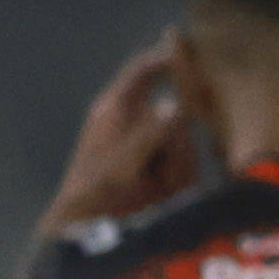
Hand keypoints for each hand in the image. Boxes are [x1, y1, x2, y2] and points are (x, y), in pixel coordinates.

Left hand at [44, 39, 200, 233]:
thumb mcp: (120, 162)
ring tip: (156, 186)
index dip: (166, 57)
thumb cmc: (94, 191)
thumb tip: (176, 104)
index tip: (190, 48)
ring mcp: (152, 145)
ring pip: (185, 140)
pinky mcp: (165, 167)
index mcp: (117, 109)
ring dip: (177, 164)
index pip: (143, 71)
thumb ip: (150, 134)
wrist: (88, 229)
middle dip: (175, 139)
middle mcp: (137, 122)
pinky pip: (189, 162)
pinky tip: (163, 191)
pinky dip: (181, 177)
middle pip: (176, 111)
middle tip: (162, 166)